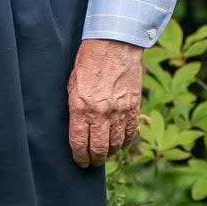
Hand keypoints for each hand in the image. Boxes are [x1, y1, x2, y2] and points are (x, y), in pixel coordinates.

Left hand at [67, 38, 142, 167]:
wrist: (114, 43)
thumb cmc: (88, 61)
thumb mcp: (72, 84)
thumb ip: (75, 107)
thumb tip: (77, 128)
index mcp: (80, 107)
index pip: (79, 142)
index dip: (79, 157)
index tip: (80, 162)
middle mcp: (100, 113)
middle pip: (98, 148)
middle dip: (94, 159)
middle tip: (92, 162)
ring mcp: (119, 110)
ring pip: (116, 144)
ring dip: (110, 152)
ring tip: (105, 154)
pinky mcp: (133, 106)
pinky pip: (131, 132)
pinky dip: (126, 141)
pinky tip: (121, 144)